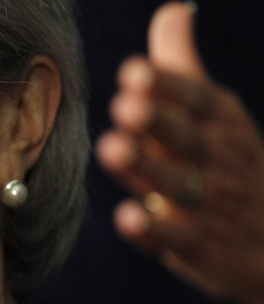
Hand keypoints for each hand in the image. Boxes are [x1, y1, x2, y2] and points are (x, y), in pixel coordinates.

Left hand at [96, 1, 263, 303]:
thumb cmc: (225, 162)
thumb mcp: (212, 113)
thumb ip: (182, 69)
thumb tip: (171, 11)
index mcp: (219, 123)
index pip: (196, 98)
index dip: (167, 85)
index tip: (133, 71)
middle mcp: (216, 159)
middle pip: (186, 138)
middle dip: (158, 121)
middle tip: (126, 105)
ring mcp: (209, 204)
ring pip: (178, 185)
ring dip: (146, 168)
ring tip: (112, 148)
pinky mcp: (198, 246)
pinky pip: (177, 238)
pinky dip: (154, 230)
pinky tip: (127, 218)